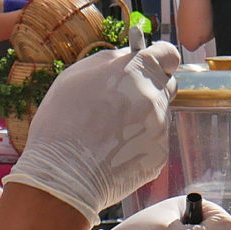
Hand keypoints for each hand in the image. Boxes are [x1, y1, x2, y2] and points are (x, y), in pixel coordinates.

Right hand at [4, 42, 182, 218]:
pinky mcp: (160, 155)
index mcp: (137, 70)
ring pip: (158, 115)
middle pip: (166, 85)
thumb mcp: (76, 75)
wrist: (64, 175)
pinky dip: (138, 143)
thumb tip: (129, 56)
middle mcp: (155, 96)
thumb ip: (110, 60)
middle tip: (123, 101)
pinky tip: (114, 150)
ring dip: (142, 117)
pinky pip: (153, 142)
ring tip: (109, 132)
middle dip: (150, 88)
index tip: (152, 64)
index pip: (168, 54)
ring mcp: (160, 127)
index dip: (160, 58)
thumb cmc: (62, 122)